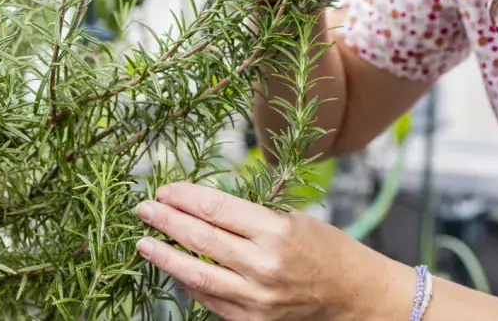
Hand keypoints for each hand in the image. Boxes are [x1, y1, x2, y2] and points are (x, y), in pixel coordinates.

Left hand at [135, 182, 405, 320]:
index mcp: (276, 232)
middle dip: (167, 221)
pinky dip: (189, 283)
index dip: (185, 197)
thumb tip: (203, 210)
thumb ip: (250, 219)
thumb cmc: (328, 250)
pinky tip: (175, 268)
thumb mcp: (293, 220)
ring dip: (166, 256)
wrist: (354, 295)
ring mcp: (256, 298)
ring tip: (144, 242)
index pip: (217, 209)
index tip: (165, 190)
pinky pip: (211, 299)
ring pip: (197, 274)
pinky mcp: (252, 320)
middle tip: (144, 208)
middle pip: (201, 238)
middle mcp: (263, 266)